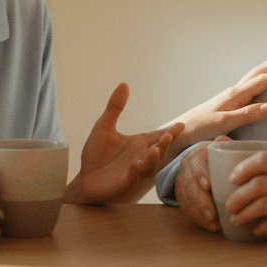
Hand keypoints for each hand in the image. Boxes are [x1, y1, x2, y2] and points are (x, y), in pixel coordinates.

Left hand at [67, 83, 184, 204]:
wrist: (85, 179)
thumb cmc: (96, 155)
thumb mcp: (104, 127)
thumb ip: (115, 107)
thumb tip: (124, 83)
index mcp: (138, 144)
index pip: (158, 136)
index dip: (171, 131)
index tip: (181, 124)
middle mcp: (140, 157)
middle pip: (158, 150)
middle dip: (165, 144)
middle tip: (168, 136)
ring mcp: (134, 171)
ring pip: (148, 165)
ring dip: (153, 158)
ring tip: (155, 149)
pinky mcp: (123, 183)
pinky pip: (132, 178)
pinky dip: (135, 172)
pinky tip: (135, 165)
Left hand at [164, 51, 266, 158]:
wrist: (179, 132)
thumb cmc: (199, 129)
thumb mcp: (224, 123)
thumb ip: (247, 115)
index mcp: (235, 94)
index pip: (263, 80)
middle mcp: (234, 92)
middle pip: (258, 72)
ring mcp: (230, 97)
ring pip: (253, 77)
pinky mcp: (228, 103)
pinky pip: (249, 85)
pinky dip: (259, 79)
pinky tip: (260, 83)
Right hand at [172, 137, 228, 231]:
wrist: (197, 162)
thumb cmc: (215, 156)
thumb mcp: (219, 148)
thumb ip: (224, 145)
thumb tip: (224, 141)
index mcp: (196, 155)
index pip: (196, 164)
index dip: (200, 174)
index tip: (208, 186)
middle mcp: (186, 170)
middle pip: (190, 186)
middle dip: (201, 201)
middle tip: (213, 213)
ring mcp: (182, 184)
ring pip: (187, 200)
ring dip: (200, 213)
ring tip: (214, 223)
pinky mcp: (182, 197)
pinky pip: (187, 210)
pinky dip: (199, 220)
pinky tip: (212, 227)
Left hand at [223, 152, 266, 238]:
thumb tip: (256, 173)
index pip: (263, 159)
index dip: (243, 168)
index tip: (231, 178)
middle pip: (258, 185)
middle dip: (238, 197)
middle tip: (229, 205)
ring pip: (263, 204)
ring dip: (245, 214)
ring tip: (237, 219)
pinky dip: (262, 227)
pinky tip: (257, 230)